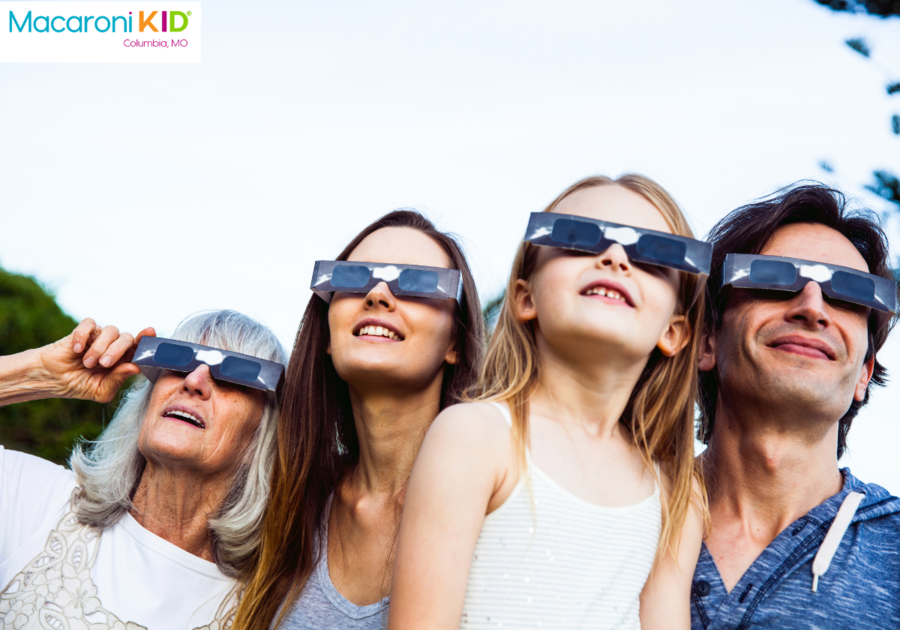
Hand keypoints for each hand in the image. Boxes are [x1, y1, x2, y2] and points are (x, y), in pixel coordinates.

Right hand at [36, 318, 156, 402]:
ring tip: (87, 363)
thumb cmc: (80, 385)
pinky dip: (84, 336)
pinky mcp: (83, 331)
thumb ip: (117, 380)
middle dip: (117, 351)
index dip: (146, 340)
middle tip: (104, 364)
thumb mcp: (101, 390)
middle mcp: (114, 346)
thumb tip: (135, 368)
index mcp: (123, 360)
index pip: (139, 348)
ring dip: (100, 347)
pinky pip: (89, 324)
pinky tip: (76, 349)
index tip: (150, 332)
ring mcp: (99, 337)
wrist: (53, 380)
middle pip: (127, 338)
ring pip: (111, 331)